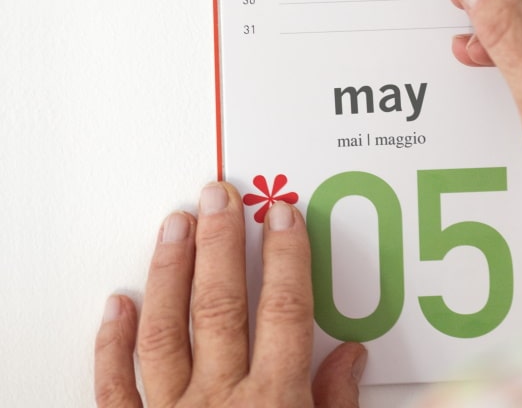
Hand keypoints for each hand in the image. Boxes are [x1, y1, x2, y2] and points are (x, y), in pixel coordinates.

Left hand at [94, 183, 364, 407]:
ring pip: (165, 332)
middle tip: (221, 192)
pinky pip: (113, 391)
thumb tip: (352, 354)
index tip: (284, 214)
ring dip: (170, 272)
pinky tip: (117, 302)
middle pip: (221, 307)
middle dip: (222, 243)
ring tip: (175, 223)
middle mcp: (218, 406)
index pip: (286, 312)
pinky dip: (111, 345)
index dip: (287, 257)